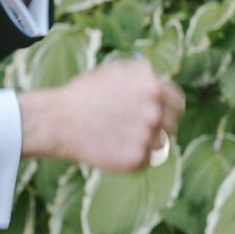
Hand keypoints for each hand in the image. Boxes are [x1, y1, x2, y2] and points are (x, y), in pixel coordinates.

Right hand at [18, 58, 183, 171]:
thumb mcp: (115, 71)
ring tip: (119, 139)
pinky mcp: (136, 160)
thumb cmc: (82, 94)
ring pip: (159, 146)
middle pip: (171, 126)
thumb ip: (142, 77)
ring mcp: (147, 138)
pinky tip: (112, 150)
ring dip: (145, 144)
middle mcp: (155, 112)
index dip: (166, 108)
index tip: (157, 114)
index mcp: (153, 88)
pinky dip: (132, 159)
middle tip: (134, 129)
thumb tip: (159, 83)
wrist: (57, 121)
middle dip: (156, 127)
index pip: (177, 103)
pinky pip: (145, 162)